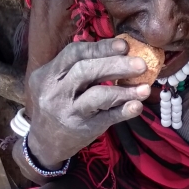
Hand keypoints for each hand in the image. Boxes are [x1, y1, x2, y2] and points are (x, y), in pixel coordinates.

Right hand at [25, 38, 150, 168]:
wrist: (43, 142)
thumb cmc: (55, 104)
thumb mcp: (53, 82)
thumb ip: (74, 66)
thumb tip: (116, 49)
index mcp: (48, 74)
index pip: (73, 53)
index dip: (100, 47)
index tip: (123, 45)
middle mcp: (55, 92)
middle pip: (86, 71)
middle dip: (116, 65)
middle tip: (141, 64)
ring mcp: (69, 112)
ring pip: (97, 96)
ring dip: (124, 90)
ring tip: (145, 88)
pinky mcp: (82, 129)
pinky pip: (106, 118)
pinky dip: (123, 111)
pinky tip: (137, 106)